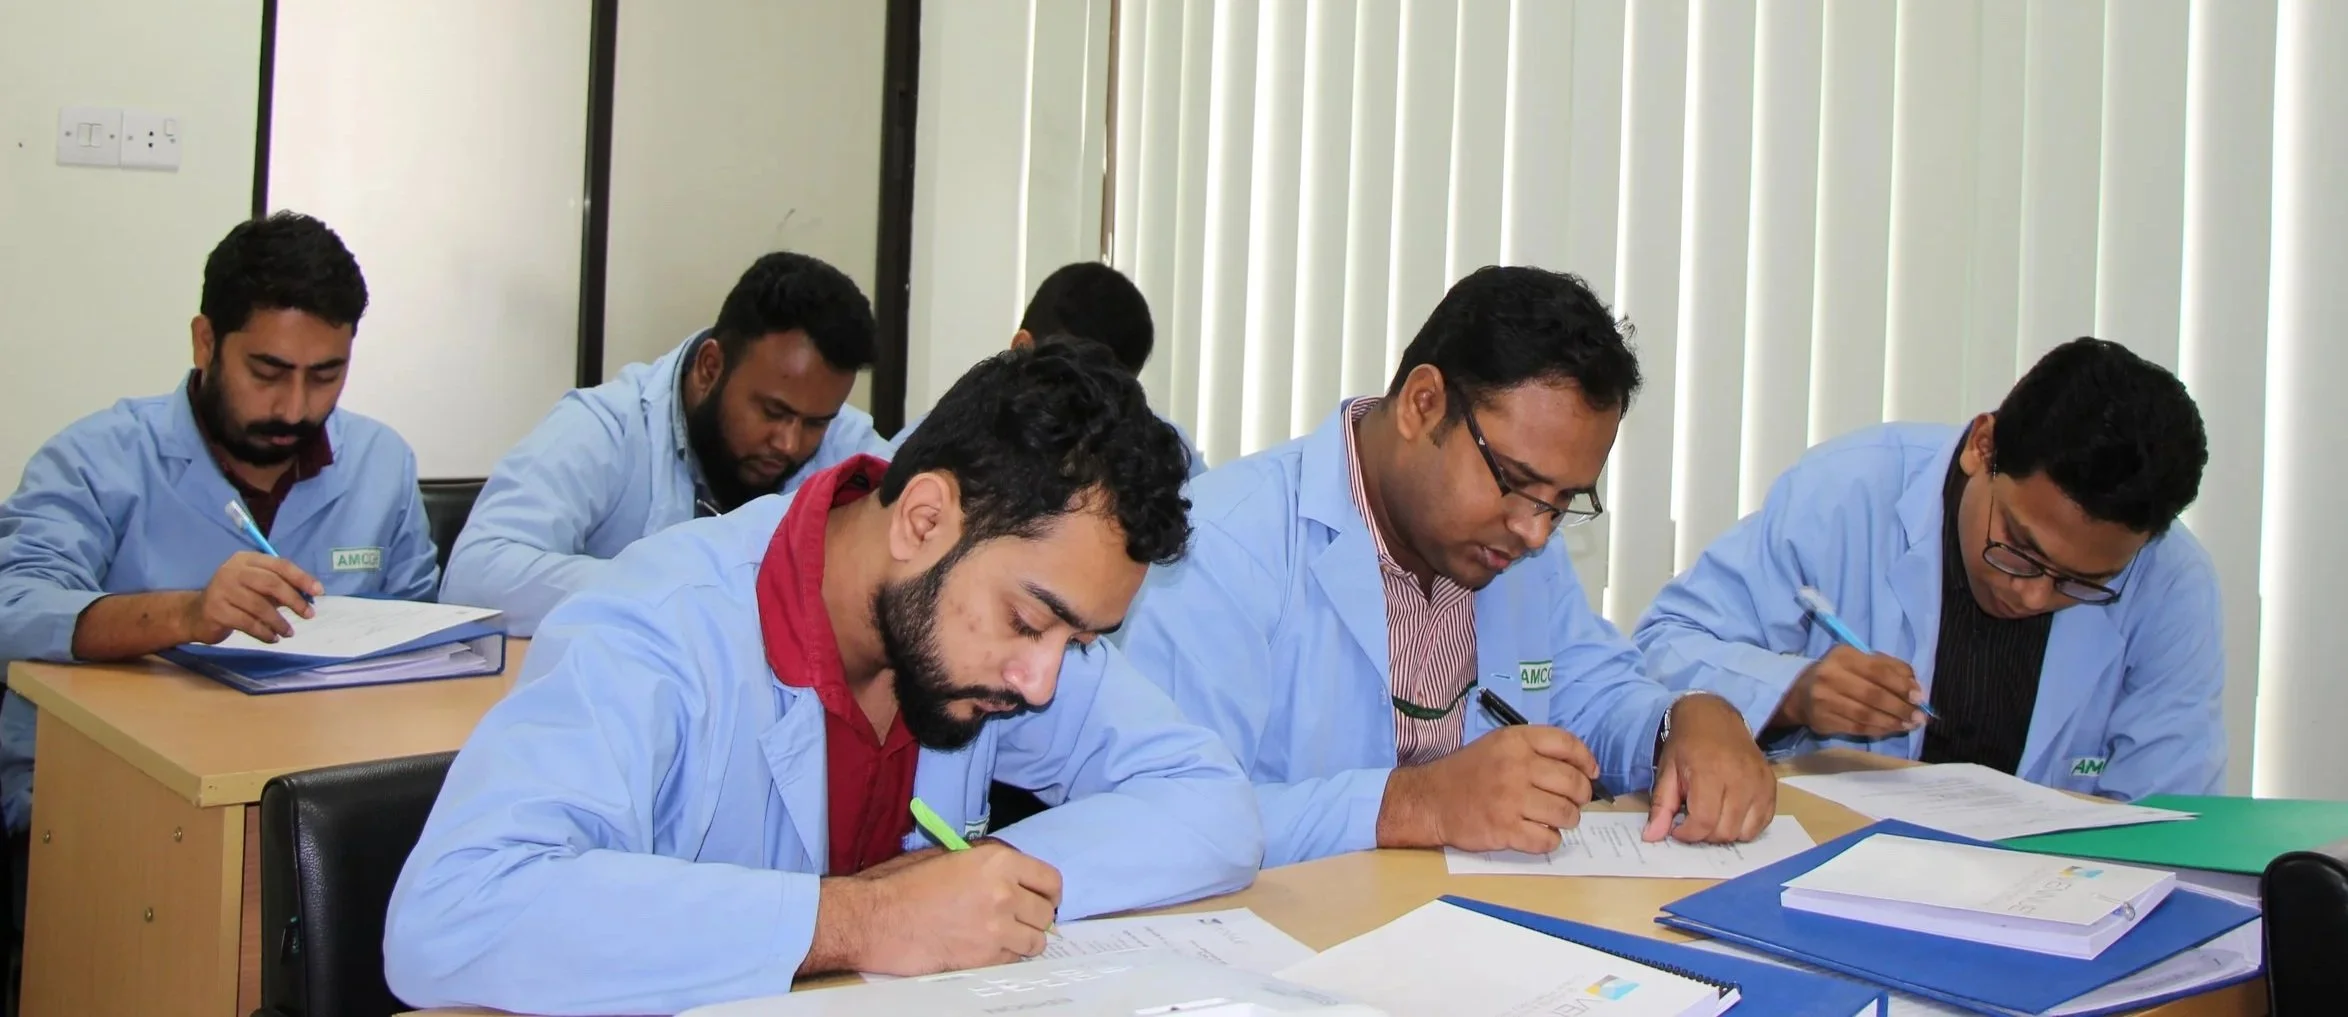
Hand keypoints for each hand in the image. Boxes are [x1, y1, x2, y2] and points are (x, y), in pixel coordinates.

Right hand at [181, 552, 321, 644]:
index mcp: (246, 559)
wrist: (196, 614)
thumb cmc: (235, 598)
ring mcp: (222, 589)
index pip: (279, 565)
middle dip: (294, 600)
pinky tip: (273, 638)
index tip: (318, 592)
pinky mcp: (216, 610)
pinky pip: (247, 623)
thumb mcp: (256, 587)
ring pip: (259, 606)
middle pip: (270, 583)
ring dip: (279, 621)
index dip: (301, 577)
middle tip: (308, 614)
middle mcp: (232, 571)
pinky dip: (264, 632)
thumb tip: (309, 596)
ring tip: (289, 632)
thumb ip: (279, 587)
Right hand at [808, 841, 1062, 976]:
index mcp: (998, 861)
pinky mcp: (985, 956)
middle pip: (1046, 913)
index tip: (1045, 899)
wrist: (879, 919)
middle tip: (1021, 920)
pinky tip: (988, 948)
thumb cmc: (907, 886)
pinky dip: (1007, 957)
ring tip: (1006, 937)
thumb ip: (989, 864)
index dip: (1050, 892)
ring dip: (1025, 940)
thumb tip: (1015, 876)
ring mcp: (997, 927)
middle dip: (1036, 917)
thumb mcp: (952, 857)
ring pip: (1036, 941)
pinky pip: (1015, 959)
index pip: (1051, 879)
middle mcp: (1004, 892)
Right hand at [1377, 725, 1598, 853]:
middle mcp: (1516, 766)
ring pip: (1565, 814)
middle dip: (1581, 796)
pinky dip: (1549, 841)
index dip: (1586, 761)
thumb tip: (1580, 769)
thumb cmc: (1469, 773)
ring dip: (1567, 820)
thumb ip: (1535, 750)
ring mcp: (1511, 799)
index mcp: (1516, 741)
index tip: (1590, 774)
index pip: (1567, 744)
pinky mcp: (1505, 829)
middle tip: (1573, 802)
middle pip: (1573, 783)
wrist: (1430, 800)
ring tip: (1555, 820)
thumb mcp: (1498, 745)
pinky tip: (1538, 834)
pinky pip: (1547, 840)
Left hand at [1648, 693, 1777, 843]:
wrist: (1713, 716)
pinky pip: (1763, 822)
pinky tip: (1730, 814)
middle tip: (1693, 820)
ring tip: (1712, 817)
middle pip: (1725, 830)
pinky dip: (1746, 826)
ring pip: (1745, 832)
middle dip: (1704, 835)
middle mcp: (1740, 778)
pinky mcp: (1771, 785)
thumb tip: (1652, 837)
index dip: (1687, 834)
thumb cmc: (1687, 744)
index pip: (1704, 821)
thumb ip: (1661, 806)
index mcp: (1710, 772)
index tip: (1678, 828)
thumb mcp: (1667, 771)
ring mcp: (1760, 782)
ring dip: (1725, 832)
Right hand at [1775, 645, 1924, 738]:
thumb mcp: (1862, 661)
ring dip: (1892, 722)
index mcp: (1842, 656)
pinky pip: (1857, 728)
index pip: (1877, 670)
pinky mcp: (1823, 720)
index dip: (1901, 685)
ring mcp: (1824, 700)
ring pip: (1866, 715)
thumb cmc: (1840, 673)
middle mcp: (1829, 676)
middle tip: (1919, 717)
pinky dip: (1879, 730)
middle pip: (1873, 695)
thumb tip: (1916, 688)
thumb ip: (1890, 668)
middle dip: (1900, 708)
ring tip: (1909, 725)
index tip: (1919, 698)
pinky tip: (1891, 729)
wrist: (1801, 693)